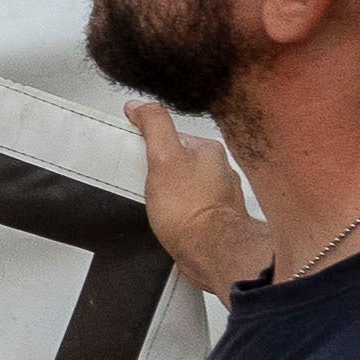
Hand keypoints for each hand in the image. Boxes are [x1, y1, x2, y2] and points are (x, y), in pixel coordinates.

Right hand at [127, 101, 257, 289]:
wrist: (211, 253)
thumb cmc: (190, 209)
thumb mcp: (163, 156)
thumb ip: (154, 126)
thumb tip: (140, 106)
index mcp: (210, 151)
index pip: (174, 136)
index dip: (152, 146)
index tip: (140, 156)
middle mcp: (220, 172)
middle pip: (181, 161)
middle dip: (162, 172)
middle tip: (147, 183)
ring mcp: (219, 198)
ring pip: (186, 187)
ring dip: (171, 194)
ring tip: (157, 205)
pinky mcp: (214, 221)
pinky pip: (190, 209)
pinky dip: (179, 213)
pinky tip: (169, 220)